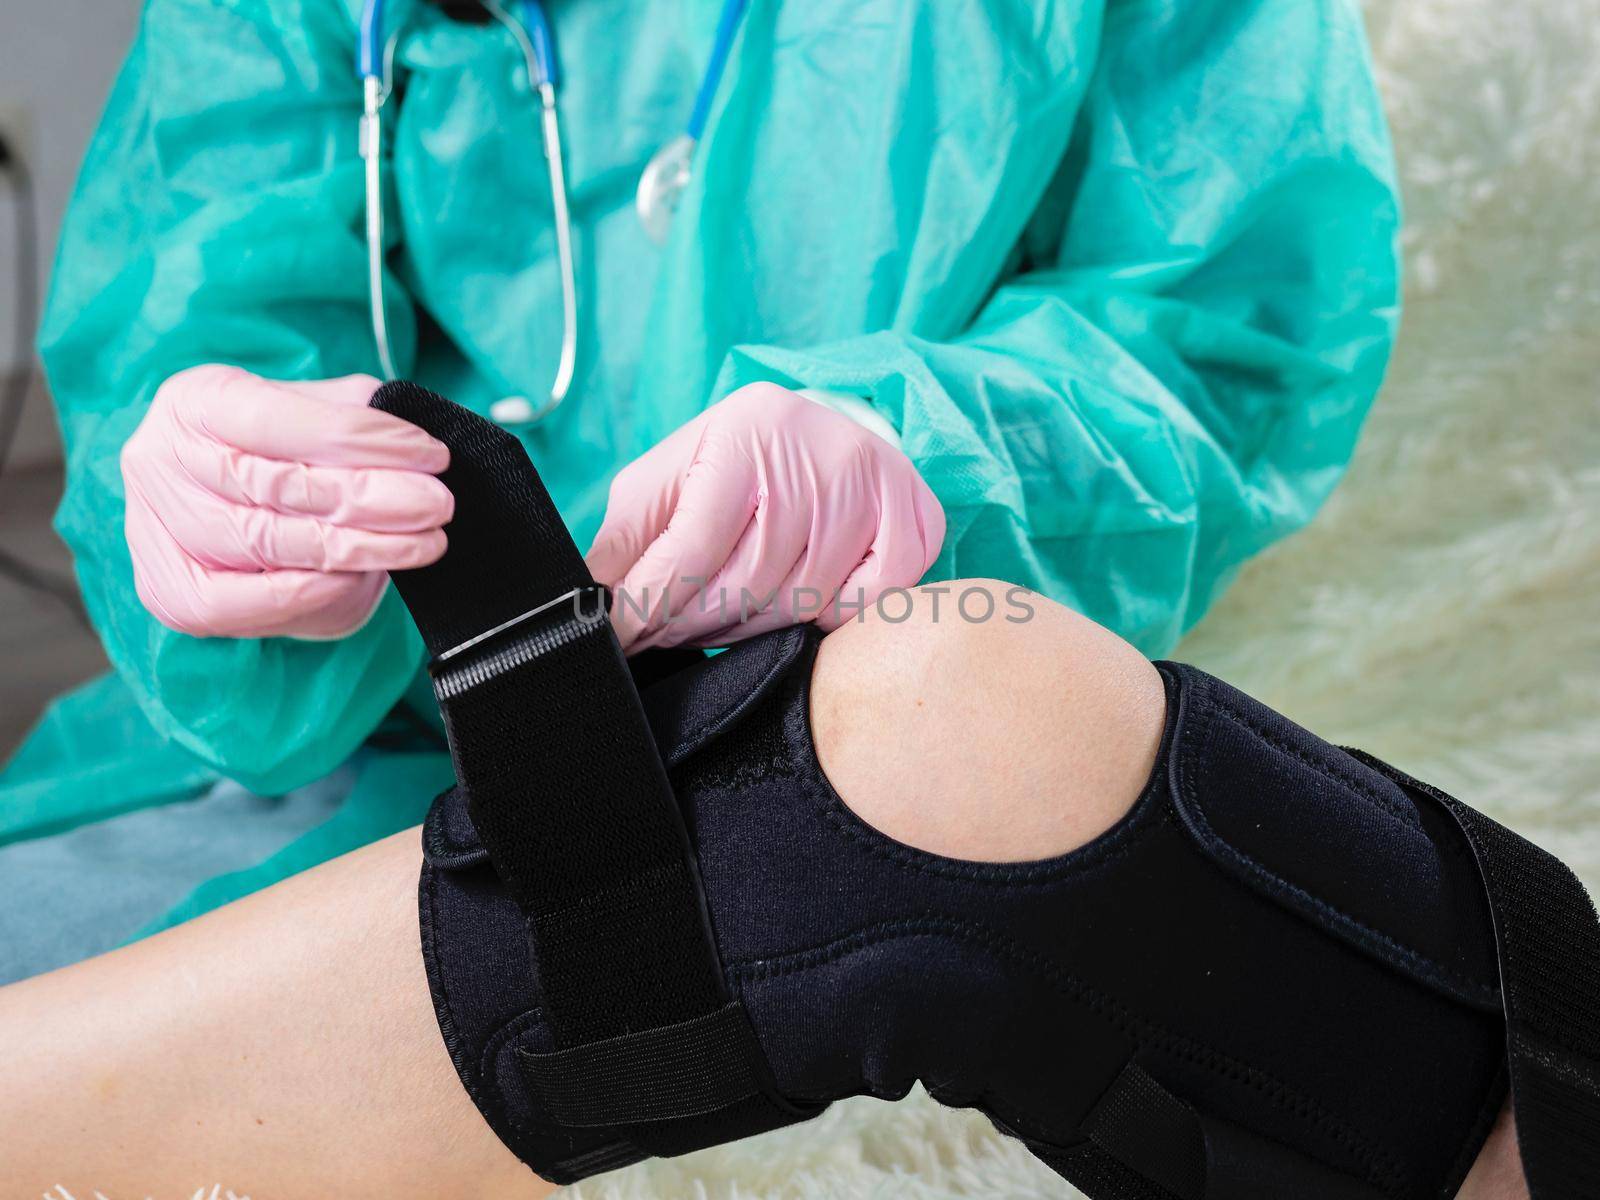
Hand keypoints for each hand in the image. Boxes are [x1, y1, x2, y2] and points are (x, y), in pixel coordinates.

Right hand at [121, 365, 452, 638]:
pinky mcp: (173, 593)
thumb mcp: (313, 414)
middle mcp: (160, 462)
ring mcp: (158, 531)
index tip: (430, 454)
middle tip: (437, 503)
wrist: (230, 508)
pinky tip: (364, 576)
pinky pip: (247, 601)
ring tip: (425, 541)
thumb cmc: (282, 452)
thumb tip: (415, 445)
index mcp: (193, 402)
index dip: (360, 439)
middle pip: (276, 485)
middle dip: (370, 497)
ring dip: (360, 547)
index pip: (278, 420)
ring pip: (269, 543)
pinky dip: (312, 589)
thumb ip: (351, 417)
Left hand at [585, 383, 943, 651]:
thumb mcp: (669, 480)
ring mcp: (876, 485)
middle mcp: (820, 449)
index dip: (649, 606)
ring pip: (799, 604)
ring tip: (728, 614)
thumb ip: (628, 539)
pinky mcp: (917, 520)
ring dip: (751, 626)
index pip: (693, 547)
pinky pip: (861, 609)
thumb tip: (585, 603)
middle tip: (669, 632)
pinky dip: (825, 619)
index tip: (620, 639)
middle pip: (746, 584)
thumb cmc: (733, 464)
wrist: (822, 431)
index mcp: (748, 430)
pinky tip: (801, 597)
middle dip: (694, 622)